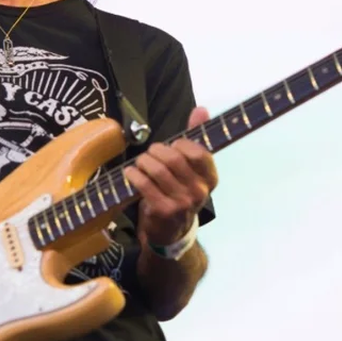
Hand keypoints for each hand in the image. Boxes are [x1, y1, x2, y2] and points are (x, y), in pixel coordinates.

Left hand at [125, 107, 218, 248]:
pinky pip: (144, 184)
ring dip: (143, 161)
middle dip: (156, 150)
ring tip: (140, 162)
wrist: (172, 231)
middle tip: (150, 153)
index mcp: (210, 178)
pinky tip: (130, 173)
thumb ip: (196, 137)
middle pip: (174, 158)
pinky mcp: (163, 211)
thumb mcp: (192, 168)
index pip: (199, 152)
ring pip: (158, 169)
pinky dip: (134, 175)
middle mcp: (200, 191)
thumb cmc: (181, 191)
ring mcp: (182, 203)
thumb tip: (201, 109)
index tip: (172, 146)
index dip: (180, 144)